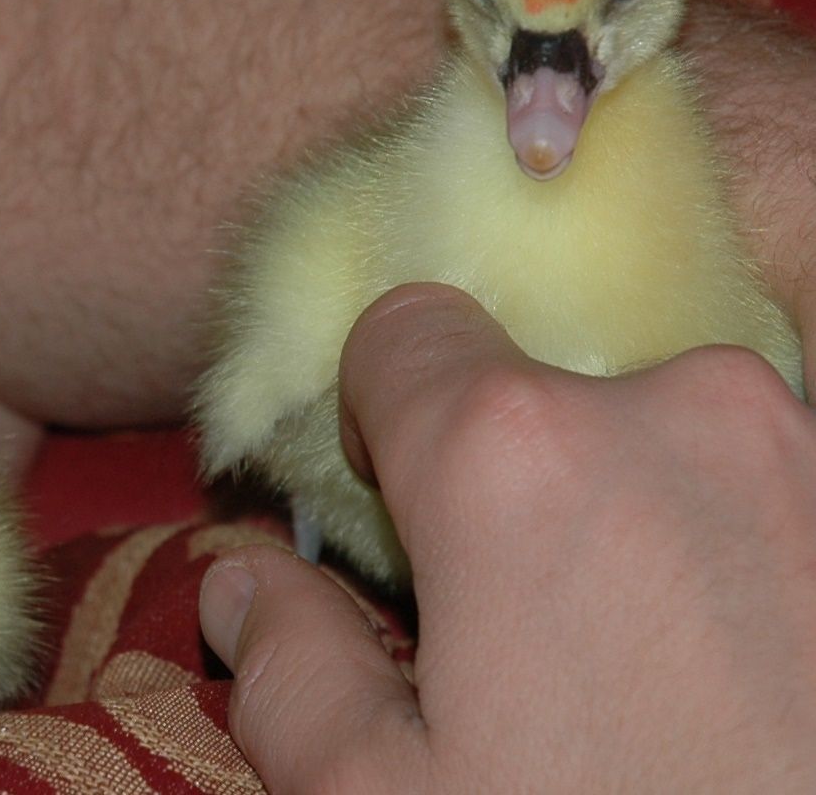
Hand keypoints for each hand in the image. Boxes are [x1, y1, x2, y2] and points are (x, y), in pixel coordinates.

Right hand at [201, 283, 815, 792]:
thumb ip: (289, 669)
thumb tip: (245, 584)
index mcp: (515, 456)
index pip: (407, 329)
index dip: (383, 422)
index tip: (412, 525)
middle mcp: (677, 408)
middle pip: (545, 392)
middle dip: (525, 488)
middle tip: (543, 639)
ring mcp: (802, 453)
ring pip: (667, 441)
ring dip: (643, 519)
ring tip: (660, 673)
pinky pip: (769, 489)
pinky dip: (736, 553)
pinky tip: (746, 676)